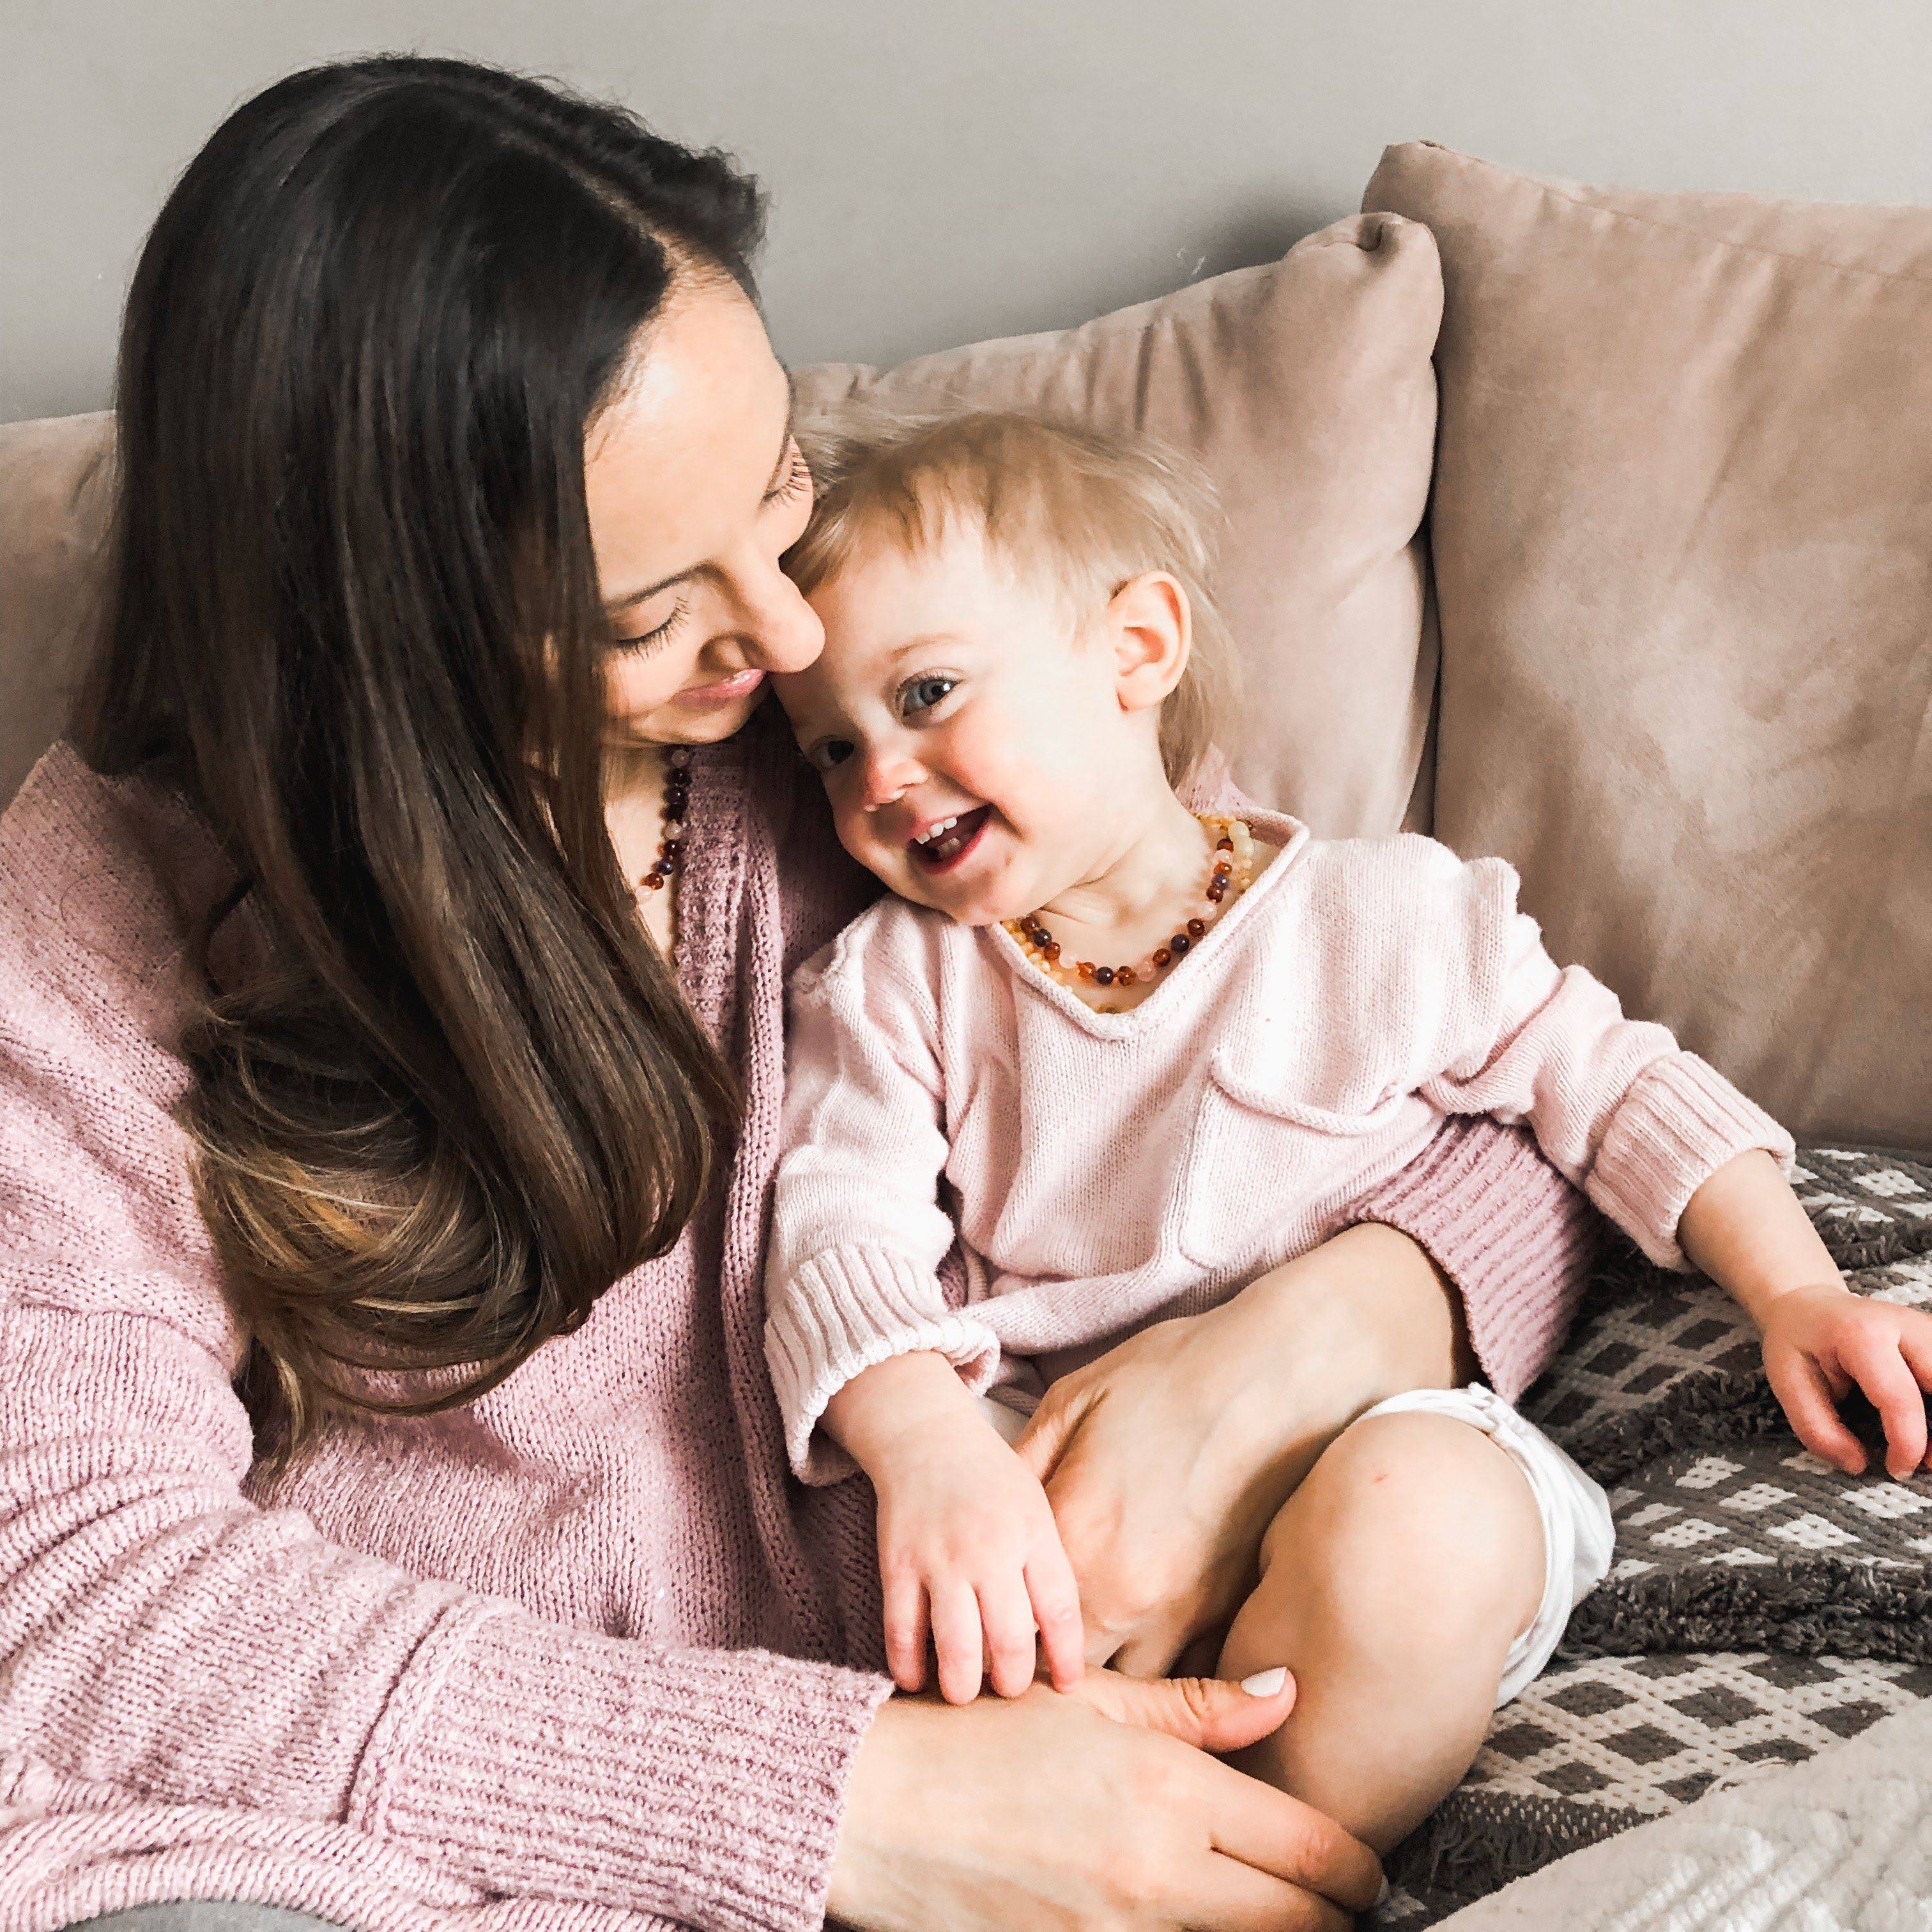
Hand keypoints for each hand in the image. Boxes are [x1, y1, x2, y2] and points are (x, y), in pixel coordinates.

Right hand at [827, 1666, 1382, 1931]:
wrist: (871, 1809)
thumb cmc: (981, 1737)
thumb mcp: (1091, 1700)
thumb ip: (1198, 1709)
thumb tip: (1288, 1692)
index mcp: (1167, 1792)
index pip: (1310, 1851)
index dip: (1355, 1869)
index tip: (1365, 1872)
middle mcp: (1157, 1873)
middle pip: (1296, 1923)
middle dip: (1330, 1916)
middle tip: (1336, 1904)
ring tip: (1272, 1911)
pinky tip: (1195, 1923)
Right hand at [870, 1407, 1083, 1701]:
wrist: (925, 1435)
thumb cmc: (989, 1479)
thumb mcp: (1034, 1507)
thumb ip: (1046, 1565)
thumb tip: (1057, 1639)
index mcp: (1032, 1533)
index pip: (1060, 1610)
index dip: (1067, 1659)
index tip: (1067, 1686)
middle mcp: (989, 1549)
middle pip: (1010, 1640)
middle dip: (1012, 1682)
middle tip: (1008, 1689)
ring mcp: (941, 1558)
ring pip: (957, 1646)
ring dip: (963, 1686)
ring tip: (965, 1692)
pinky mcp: (898, 1564)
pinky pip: (902, 1631)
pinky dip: (908, 1666)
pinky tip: (916, 1680)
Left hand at [1015, 1223, 1467, 1674]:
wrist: (1275, 1372)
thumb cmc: (1167, 1376)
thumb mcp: (1072, 1402)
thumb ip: (1022, 1471)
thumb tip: (992, 1519)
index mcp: (1068, 1535)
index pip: (1006, 1617)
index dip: (992, 1621)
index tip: (986, 1616)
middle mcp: (1117, 1592)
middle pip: (1055, 1673)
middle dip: (1037, 1665)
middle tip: (1024, 1647)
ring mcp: (1177, 1612)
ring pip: (1119, 1689)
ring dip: (1099, 1675)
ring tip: (1083, 1654)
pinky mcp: (1225, 1612)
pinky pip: (1178, 1676)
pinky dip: (1154, 1669)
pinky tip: (1141, 1645)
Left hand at [1759, 1283, 1931, 1480]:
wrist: (1809, 1304)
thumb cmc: (1798, 1344)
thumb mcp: (1787, 1383)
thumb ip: (1816, 1429)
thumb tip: (1857, 1465)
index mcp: (1861, 1335)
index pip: (1900, 1397)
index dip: (1908, 1443)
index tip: (1898, 1470)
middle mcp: (1904, 1325)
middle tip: (1928, 1463)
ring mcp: (1926, 1328)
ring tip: (1930, 1449)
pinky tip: (1930, 1425)